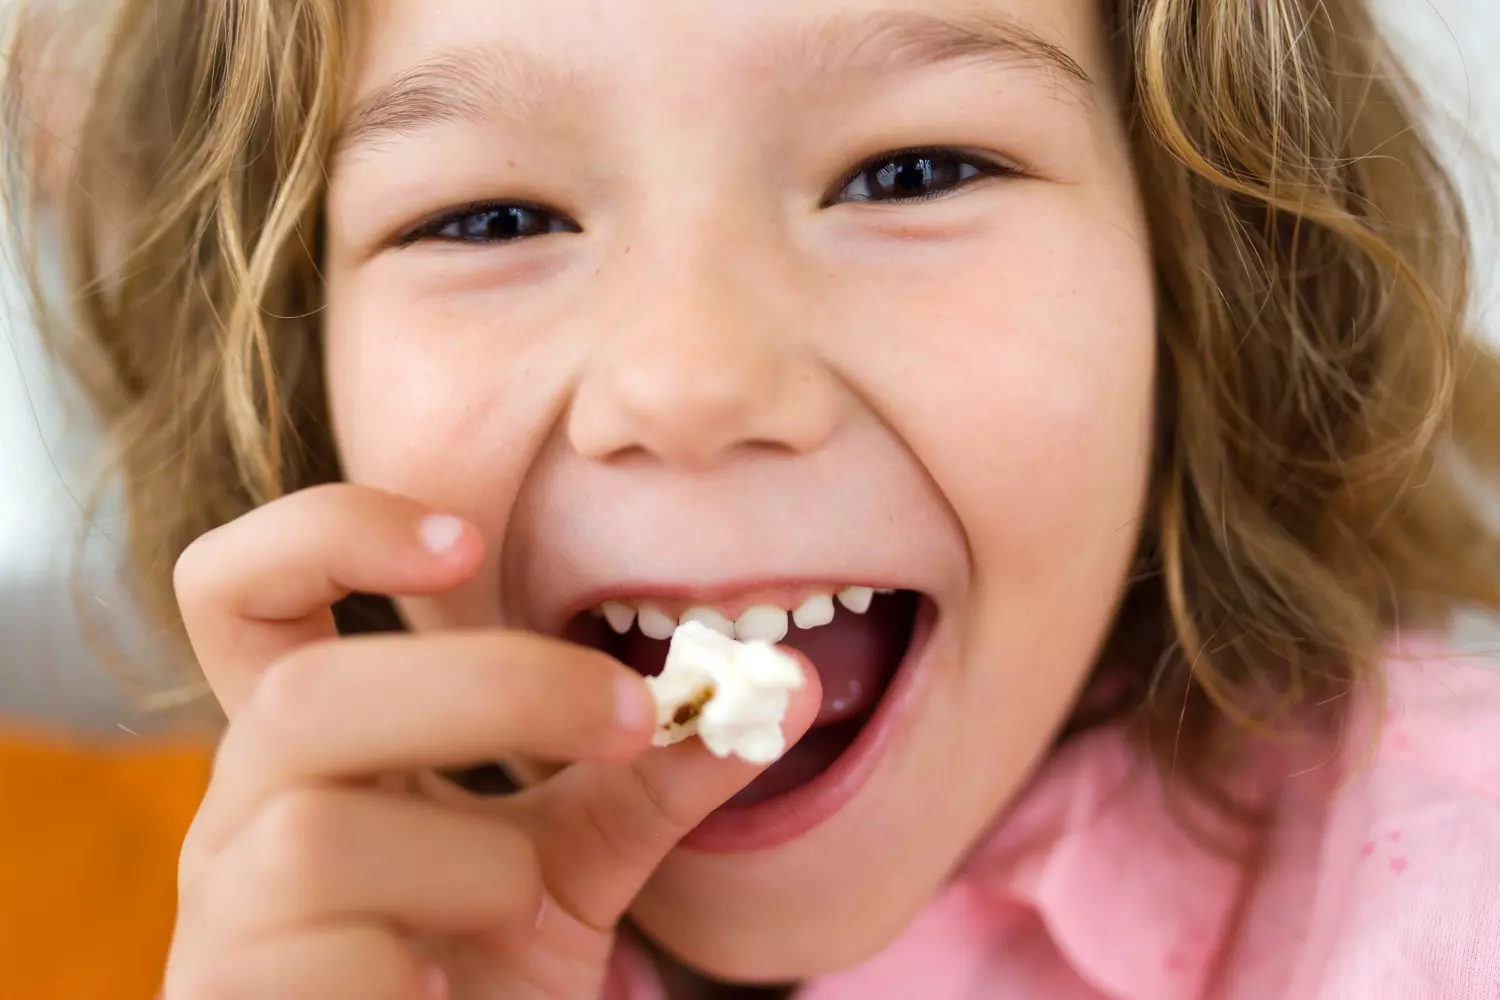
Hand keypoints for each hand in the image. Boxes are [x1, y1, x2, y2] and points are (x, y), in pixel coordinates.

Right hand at [161, 484, 817, 998]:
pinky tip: (445, 992)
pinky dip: (423, 972)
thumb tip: (787, 682)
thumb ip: (652, 773)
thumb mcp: (574, 861)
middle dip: (496, 689)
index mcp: (309, 746)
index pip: (241, 594)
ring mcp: (224, 918)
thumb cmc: (485, 970)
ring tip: (513, 911)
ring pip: (323, 837)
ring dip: (478, 867)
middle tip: (634, 717)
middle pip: (307, 696)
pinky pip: (340, 963)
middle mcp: (240, 814)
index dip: (325, 534)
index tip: (469, 538)